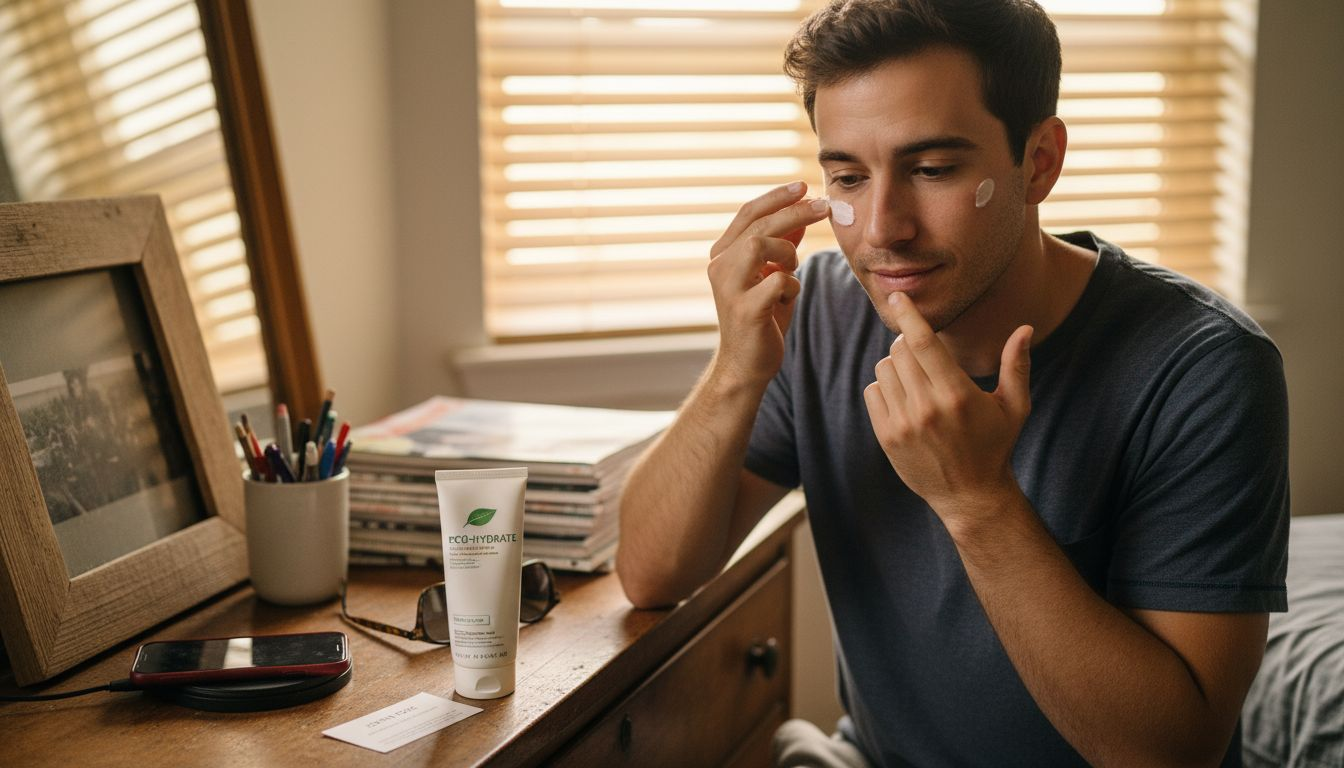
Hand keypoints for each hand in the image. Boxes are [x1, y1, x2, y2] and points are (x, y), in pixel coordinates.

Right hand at [708, 182, 830, 386]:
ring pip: (760, 245)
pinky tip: (786, 299)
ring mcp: (729, 288)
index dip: (777, 196)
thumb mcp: (773, 275)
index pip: (749, 213)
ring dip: (787, 252)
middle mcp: (719, 266)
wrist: (746, 364)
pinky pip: (778, 281)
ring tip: (792, 268)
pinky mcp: (745, 310)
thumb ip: (782, 246)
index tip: (804, 186)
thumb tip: (800, 213)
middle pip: (758, 224)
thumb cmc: (761, 319)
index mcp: (723, 254)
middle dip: (795, 211)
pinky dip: (791, 287)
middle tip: (824, 206)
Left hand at [862, 292, 1033, 524]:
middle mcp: (926, 408)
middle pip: (900, 351)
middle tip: (925, 354)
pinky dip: (885, 387)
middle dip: (909, 344)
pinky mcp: (886, 437)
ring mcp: (902, 424)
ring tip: (918, 380)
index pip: (922, 343)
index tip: (898, 297)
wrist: (970, 496)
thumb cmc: (995, 445)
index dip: (908, 315)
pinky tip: (906, 399)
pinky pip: (873, 392)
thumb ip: (1016, 365)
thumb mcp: (1014, 406)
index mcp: (956, 395)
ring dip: (897, 366)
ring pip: (884, 369)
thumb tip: (1026, 327)